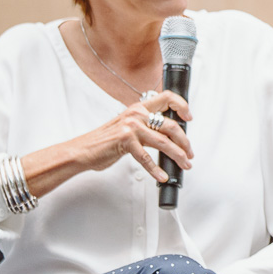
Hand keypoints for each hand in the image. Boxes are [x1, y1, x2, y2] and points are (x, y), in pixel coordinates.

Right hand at [21, 90, 192, 197]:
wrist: (82, 150)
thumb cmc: (105, 141)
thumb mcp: (128, 127)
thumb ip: (147, 126)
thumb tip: (169, 136)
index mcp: (139, 107)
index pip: (167, 97)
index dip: (182, 105)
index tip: (189, 117)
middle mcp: (136, 114)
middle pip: (171, 125)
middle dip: (185, 142)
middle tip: (189, 153)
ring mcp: (131, 127)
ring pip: (164, 142)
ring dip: (177, 155)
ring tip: (184, 164)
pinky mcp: (126, 141)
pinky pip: (147, 157)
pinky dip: (156, 169)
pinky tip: (162, 176)